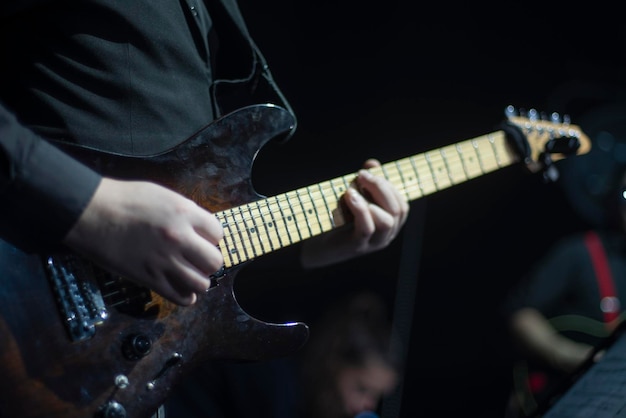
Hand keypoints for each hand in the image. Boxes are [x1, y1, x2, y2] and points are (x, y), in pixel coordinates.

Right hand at [63, 178, 223, 305]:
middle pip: (214, 261)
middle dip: (208, 260)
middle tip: (196, 257)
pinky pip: (181, 297)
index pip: (218, 233)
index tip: (200, 239)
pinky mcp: (150, 278)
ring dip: (198, 280)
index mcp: (185, 213)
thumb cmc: (124, 199)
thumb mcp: (163, 195)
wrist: (91, 212)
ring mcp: (165, 260)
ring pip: (202, 283)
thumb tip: (199, 228)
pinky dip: (186, 296)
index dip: (210, 237)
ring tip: (189, 274)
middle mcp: (180, 238)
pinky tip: (181, 288)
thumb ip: (185, 211)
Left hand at [301, 159, 408, 267]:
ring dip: (372, 198)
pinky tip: (349, 197)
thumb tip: (373, 163)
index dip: (389, 185)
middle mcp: (385, 236)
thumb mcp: (353, 199)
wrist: (315, 247)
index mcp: (389, 226)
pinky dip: (360, 209)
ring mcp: (372, 244)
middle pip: (398, 209)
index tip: (370, 170)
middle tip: (361, 174)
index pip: (401, 204)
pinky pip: (367, 227)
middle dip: (381, 186)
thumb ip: (365, 183)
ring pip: (387, 220)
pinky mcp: (356, 246)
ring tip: (352, 188)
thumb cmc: (335, 221)